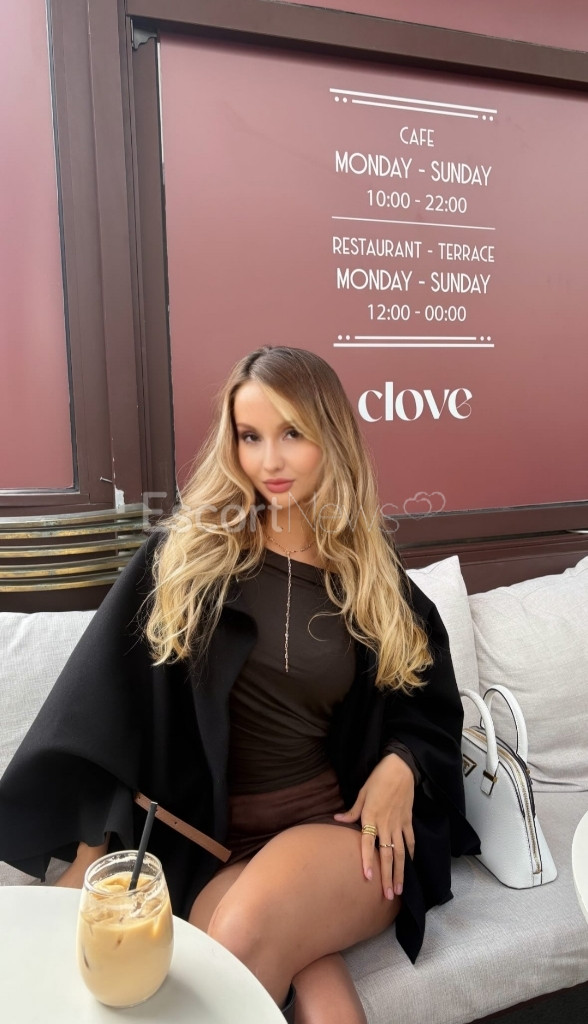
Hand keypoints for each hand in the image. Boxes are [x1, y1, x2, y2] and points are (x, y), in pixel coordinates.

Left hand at [334, 754, 414, 898]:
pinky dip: (411, 853)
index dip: (368, 861)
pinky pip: (410, 840)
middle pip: (387, 855)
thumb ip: (352, 811)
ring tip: (400, 889)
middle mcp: (386, 824)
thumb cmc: (378, 779)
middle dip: (387, 876)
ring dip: (400, 872)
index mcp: (371, 817)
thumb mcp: (362, 792)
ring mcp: (399, 824)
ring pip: (401, 853)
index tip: (367, 878)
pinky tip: (410, 866)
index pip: (368, 843)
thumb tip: (337, 819)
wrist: (400, 768)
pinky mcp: (408, 820)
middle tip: (388, 895)